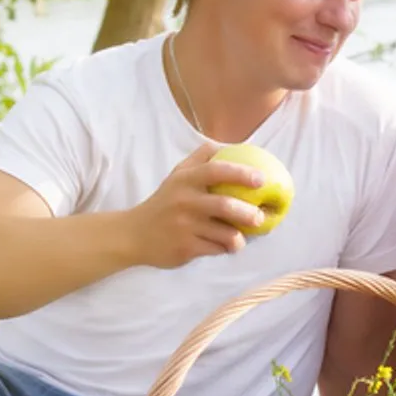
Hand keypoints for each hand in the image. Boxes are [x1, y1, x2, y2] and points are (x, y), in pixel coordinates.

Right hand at [127, 142, 270, 268]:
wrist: (134, 234)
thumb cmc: (165, 202)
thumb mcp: (178, 176)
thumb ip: (200, 158)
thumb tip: (228, 145)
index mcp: (186, 180)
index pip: (215, 170)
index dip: (241, 173)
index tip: (262, 179)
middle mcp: (184, 201)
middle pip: (224, 205)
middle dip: (248, 213)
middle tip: (260, 218)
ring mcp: (184, 226)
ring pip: (224, 233)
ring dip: (238, 238)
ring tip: (241, 239)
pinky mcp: (185, 248)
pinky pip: (216, 249)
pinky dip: (224, 249)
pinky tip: (224, 247)